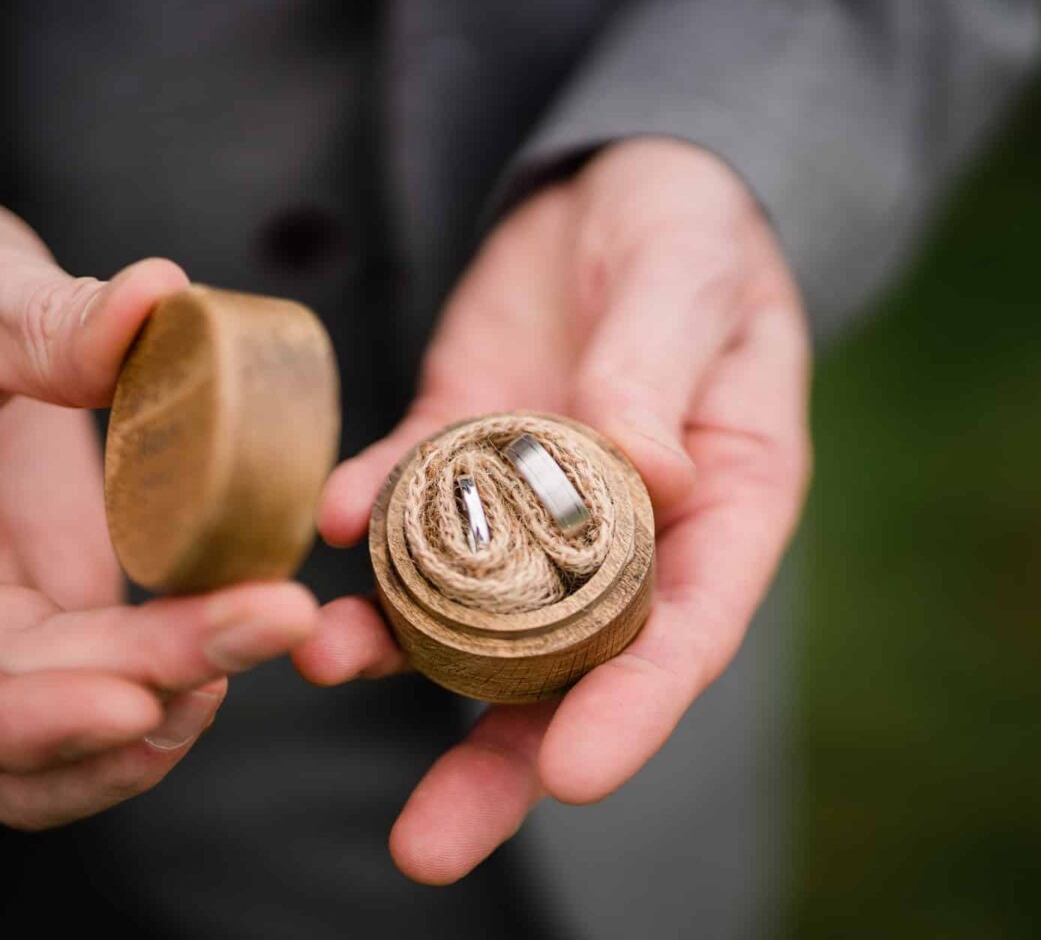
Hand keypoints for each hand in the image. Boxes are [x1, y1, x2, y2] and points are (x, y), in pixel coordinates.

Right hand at [0, 189, 316, 827]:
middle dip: (147, 686)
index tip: (130, 701)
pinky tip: (254, 612)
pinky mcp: (64, 598)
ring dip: (173, 707)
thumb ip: (38, 315)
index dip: (13, 727)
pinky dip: (189, 662)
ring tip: (266, 623)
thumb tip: (154, 301)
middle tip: (264, 617)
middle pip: (23, 717)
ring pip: (75, 728)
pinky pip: (124, 671)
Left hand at [299, 137, 811, 881]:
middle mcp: (616, 535)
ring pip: (459, 608)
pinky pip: (399, 497)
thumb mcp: (687, 279)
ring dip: (390, 647)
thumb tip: (647, 471)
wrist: (613, 188)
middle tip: (424, 852)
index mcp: (718, 509)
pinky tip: (322, 516)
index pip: (683, 632)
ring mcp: (522, 500)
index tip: (577, 778)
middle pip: (558, 672)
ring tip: (324, 665)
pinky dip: (361, 510)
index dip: (634, 711)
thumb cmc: (689, 229)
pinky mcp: (451, 446)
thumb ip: (658, 370)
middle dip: (493, 764)